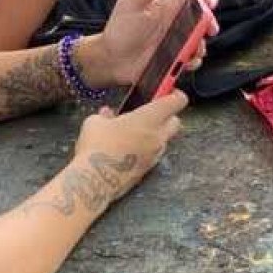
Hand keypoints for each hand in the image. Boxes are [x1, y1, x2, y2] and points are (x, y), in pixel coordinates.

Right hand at [68, 91, 185, 198]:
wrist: (95, 181)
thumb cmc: (97, 145)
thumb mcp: (95, 122)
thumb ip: (106, 115)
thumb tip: (107, 114)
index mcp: (150, 118)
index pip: (177, 101)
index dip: (174, 94)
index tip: (167, 91)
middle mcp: (158, 136)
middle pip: (176, 122)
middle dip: (167, 115)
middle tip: (150, 113)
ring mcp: (155, 155)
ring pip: (164, 140)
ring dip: (155, 134)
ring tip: (134, 133)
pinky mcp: (148, 170)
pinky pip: (152, 155)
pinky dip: (145, 149)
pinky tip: (128, 150)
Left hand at [79, 0, 217, 88]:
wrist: (110, 60)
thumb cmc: (118, 30)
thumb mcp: (132, 3)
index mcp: (170, 5)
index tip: (210, 4)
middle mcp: (177, 23)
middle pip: (205, 20)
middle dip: (209, 25)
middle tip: (206, 31)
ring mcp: (178, 43)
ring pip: (201, 42)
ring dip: (199, 46)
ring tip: (188, 50)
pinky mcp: (176, 61)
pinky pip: (193, 61)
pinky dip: (192, 62)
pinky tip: (181, 63)